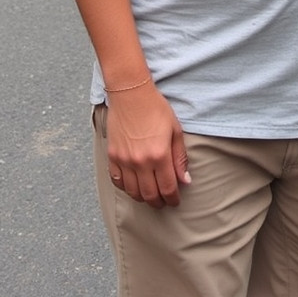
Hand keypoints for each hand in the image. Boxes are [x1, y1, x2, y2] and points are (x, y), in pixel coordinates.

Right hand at [106, 81, 190, 207]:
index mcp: (159, 155)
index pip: (167, 188)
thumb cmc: (156, 109)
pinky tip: (133, 186)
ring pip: (133, 192)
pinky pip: (117, 181)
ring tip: (150, 195)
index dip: (173, 199)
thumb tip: (184, 181)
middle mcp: (141, 162)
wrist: (131, 94)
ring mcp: (124, 160)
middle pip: (150, 195)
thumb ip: (180, 158)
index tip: (175, 201)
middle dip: (159, 202)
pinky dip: (126, 188)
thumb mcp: (175, 130)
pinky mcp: (112, 156)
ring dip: (143, 198)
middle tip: (164, 202)